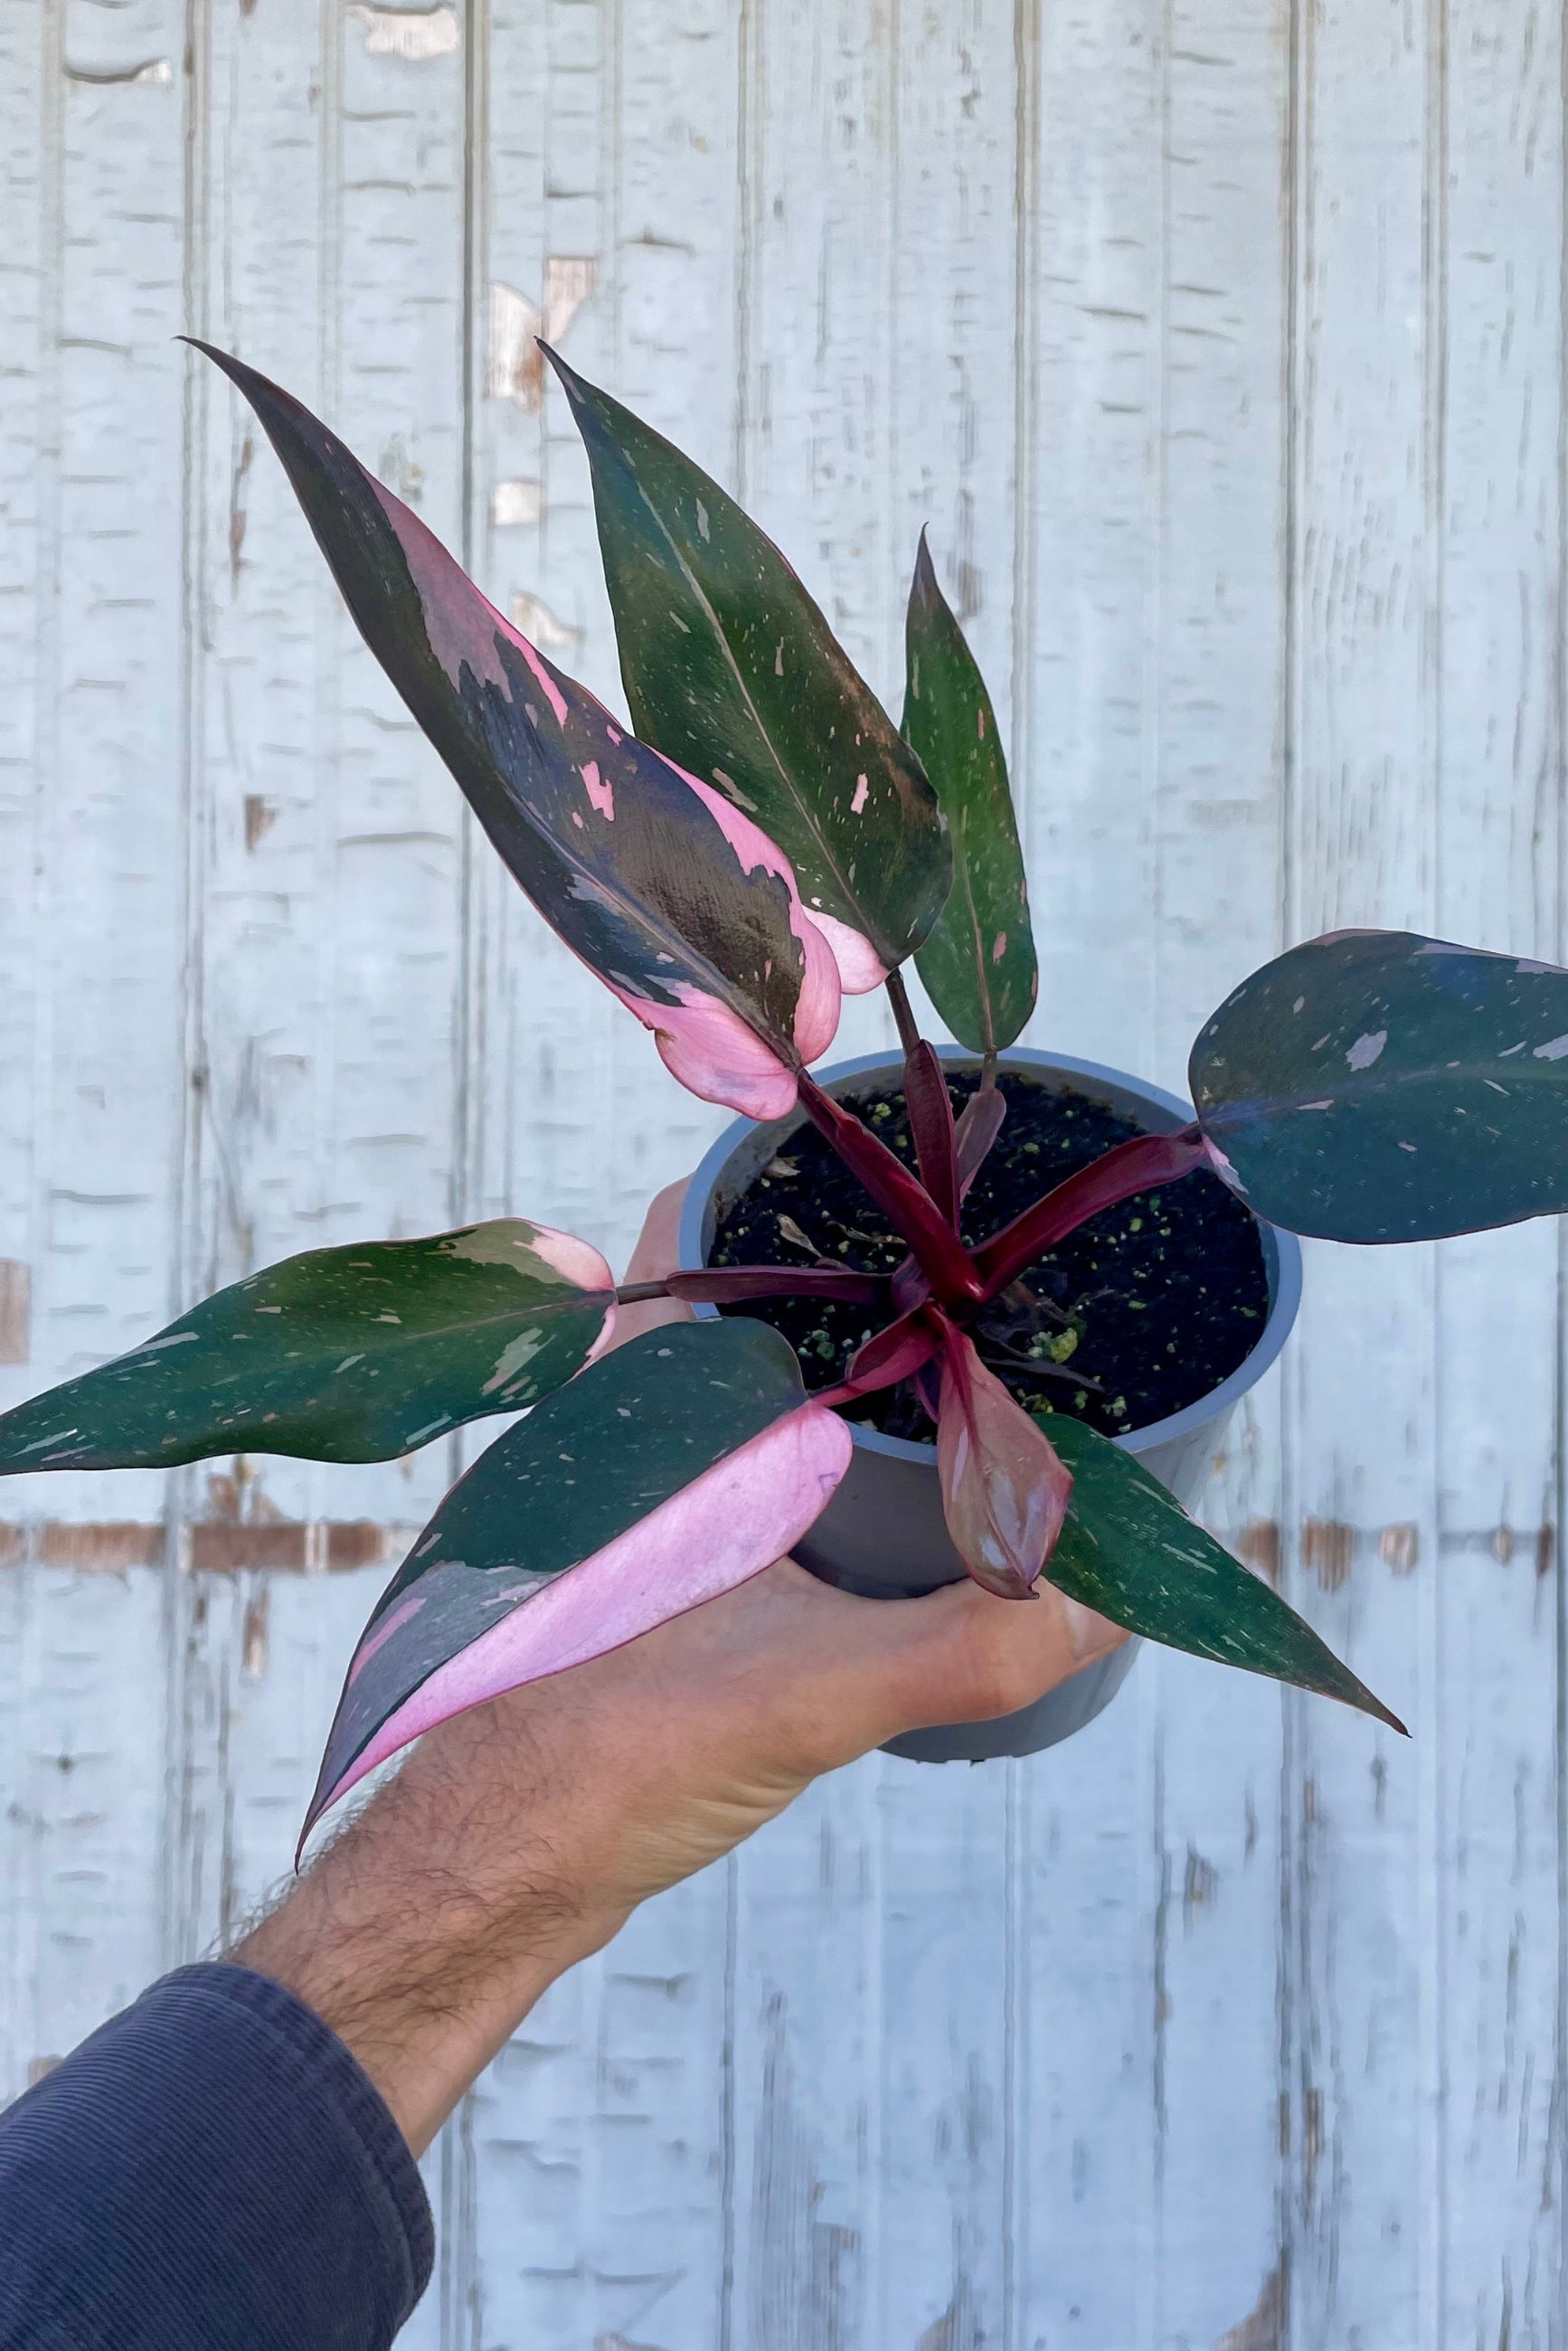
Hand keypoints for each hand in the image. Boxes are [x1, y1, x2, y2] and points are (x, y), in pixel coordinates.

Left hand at [236, 1179, 1123, 2154]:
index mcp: (637, 1410)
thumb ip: (964, 1645)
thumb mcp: (807, 1693)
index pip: (693, 1232)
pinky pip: (726, 1469)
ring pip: (723, 1389)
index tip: (887, 1172)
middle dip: (832, 1278)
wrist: (488, 1879)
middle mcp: (614, 1432)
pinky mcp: (634, 1571)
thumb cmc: (597, 1761)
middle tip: (952, 1273)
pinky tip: (869, 1501)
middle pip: (724, 1300)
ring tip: (938, 1369)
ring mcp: (619, 1502)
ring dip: (816, 1371)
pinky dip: (799, 1457)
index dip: (781, 1180)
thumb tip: (1105, 1599)